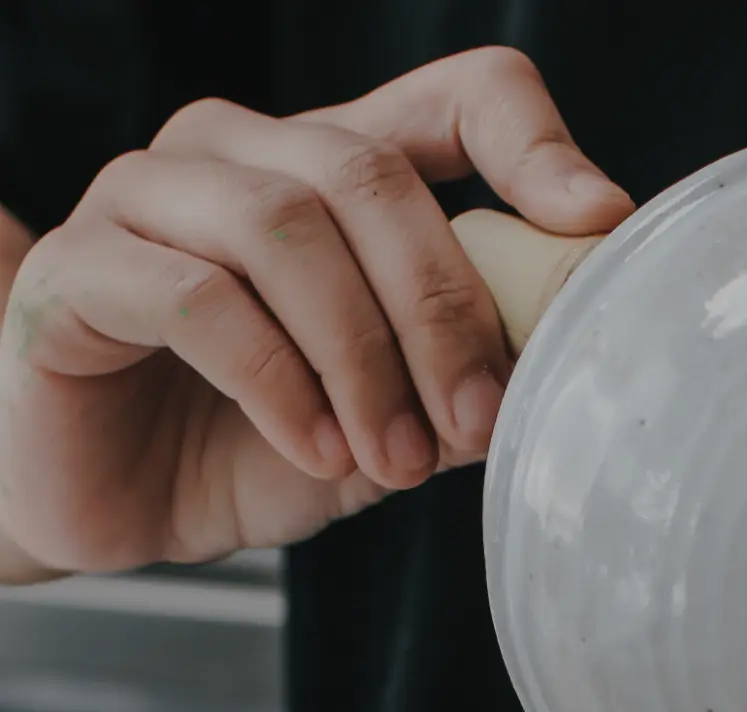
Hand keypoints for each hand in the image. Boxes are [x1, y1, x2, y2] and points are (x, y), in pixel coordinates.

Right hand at [0, 48, 630, 575]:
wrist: (117, 506)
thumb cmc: (256, 448)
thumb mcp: (393, 419)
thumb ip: (461, 383)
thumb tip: (550, 373)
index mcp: (333, 170)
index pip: (454, 97)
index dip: (531, 142)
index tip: (593, 224)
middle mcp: (238, 155)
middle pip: (367, 175)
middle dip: (440, 308)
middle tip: (474, 423)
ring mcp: (148, 198)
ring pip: (283, 227)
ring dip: (360, 359)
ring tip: (393, 459)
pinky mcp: (81, 270)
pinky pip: (195, 296)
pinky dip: (275, 383)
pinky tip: (315, 451)